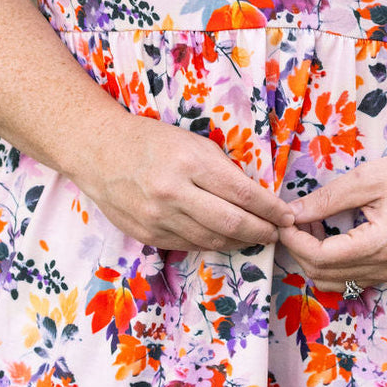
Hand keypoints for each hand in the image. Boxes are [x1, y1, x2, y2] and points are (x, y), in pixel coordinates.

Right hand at [81, 110, 294, 251]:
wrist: (99, 151)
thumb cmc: (151, 140)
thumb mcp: (192, 142)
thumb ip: (221, 169)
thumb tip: (255, 197)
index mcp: (190, 163)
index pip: (243, 194)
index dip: (271, 209)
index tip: (287, 215)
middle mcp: (174, 193)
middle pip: (232, 224)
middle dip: (262, 231)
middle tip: (277, 232)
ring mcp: (159, 218)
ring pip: (212, 240)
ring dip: (240, 242)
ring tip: (255, 236)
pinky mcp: (148, 235)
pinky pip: (189, 245)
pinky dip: (212, 243)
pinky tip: (224, 238)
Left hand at [278, 148, 386, 291]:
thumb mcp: (369, 179)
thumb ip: (327, 199)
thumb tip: (292, 212)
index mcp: (378, 247)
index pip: (318, 258)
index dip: (293, 239)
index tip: (283, 215)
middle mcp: (384, 269)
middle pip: (320, 275)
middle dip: (298, 248)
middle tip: (293, 217)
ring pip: (333, 281)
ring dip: (312, 257)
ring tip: (310, 223)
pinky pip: (350, 277)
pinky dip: (331, 262)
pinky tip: (329, 233)